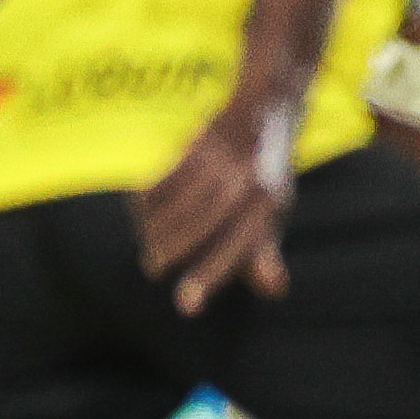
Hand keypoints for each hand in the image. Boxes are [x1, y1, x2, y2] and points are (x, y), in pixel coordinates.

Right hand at [139, 97, 295, 314]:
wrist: (263, 112)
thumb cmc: (263, 179)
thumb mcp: (271, 215)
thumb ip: (264, 253)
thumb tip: (276, 290)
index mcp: (269, 201)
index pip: (238, 246)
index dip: (210, 276)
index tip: (186, 306)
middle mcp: (247, 179)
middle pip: (200, 223)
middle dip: (172, 250)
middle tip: (155, 268)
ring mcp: (220, 159)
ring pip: (177, 202)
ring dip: (156, 229)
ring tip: (152, 247)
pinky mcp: (195, 143)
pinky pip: (161, 178)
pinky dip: (146, 200)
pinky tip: (143, 213)